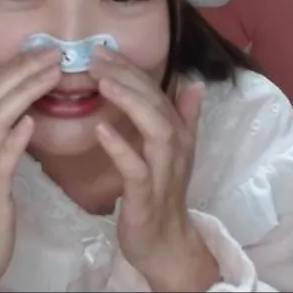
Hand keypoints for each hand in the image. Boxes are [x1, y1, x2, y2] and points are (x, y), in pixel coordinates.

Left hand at [89, 48, 218, 291]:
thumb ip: (184, 117)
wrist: (164, 242)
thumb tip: (196, 84)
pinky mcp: (147, 196)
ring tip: (103, 83)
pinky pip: (136, 169)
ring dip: (130, 103)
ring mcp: (163, 172)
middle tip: (97, 56)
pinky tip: (100, 130)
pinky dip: (120, 148)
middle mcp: (176, 148)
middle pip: (157, 103)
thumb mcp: (173, 152)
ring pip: (154, 129)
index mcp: (177, 134)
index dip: (132, 69)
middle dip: (129, 76)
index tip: (103, 50)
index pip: (157, 92)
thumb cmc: (161, 195)